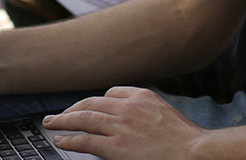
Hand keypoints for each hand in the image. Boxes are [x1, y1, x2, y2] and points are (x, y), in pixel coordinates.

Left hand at [43, 86, 206, 159]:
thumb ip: (144, 109)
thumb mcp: (164, 112)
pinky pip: (85, 141)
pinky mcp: (116, 147)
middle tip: (58, 115)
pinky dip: (69, 139)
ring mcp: (121, 127)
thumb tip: (126, 114)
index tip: (87, 109)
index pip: (110, 92)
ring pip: (84, 119)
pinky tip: (60, 140)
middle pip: (92, 103)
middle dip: (72, 109)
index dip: (96, 102)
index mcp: (141, 95)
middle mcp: (128, 107)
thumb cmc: (184, 139)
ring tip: (52, 124)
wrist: (194, 152)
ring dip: (64, 121)